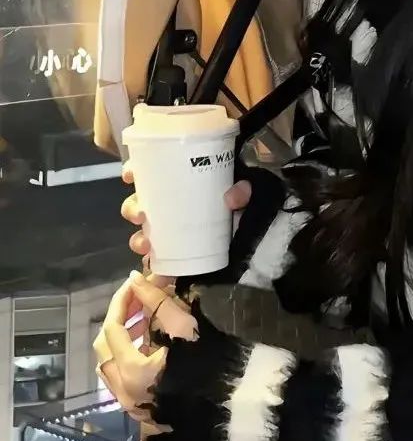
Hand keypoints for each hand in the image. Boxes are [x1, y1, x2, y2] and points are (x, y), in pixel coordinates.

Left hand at [92, 272, 197, 427]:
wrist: (231, 407)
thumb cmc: (208, 364)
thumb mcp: (184, 327)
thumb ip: (156, 300)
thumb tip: (135, 280)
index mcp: (132, 371)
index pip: (112, 327)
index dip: (121, 300)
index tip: (134, 282)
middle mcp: (123, 392)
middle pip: (104, 347)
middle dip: (118, 319)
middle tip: (138, 300)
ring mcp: (130, 405)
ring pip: (110, 365)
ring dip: (120, 340)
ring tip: (143, 321)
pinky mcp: (141, 412)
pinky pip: (120, 380)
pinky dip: (126, 358)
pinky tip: (147, 346)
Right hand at [121, 161, 251, 266]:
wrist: (254, 240)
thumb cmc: (242, 208)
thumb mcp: (245, 192)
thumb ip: (242, 191)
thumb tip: (232, 197)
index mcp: (180, 184)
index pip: (150, 172)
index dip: (134, 171)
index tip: (130, 176)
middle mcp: (169, 206)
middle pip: (138, 203)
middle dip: (132, 208)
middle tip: (140, 214)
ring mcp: (170, 232)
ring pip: (143, 233)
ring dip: (138, 239)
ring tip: (146, 245)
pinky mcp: (176, 256)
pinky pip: (157, 261)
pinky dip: (154, 266)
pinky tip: (155, 269)